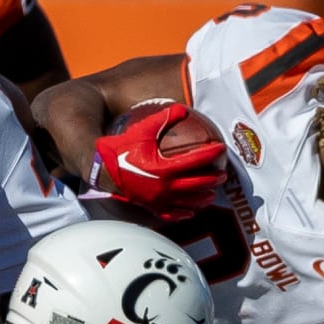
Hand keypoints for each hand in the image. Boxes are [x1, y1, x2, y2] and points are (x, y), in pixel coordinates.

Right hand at [90, 101, 225, 217]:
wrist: (99, 170)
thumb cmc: (120, 148)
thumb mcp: (141, 130)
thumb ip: (163, 118)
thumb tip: (181, 108)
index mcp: (164, 167)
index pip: (195, 160)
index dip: (211, 154)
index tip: (221, 149)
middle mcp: (164, 187)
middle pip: (197, 184)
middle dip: (213, 178)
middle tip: (224, 173)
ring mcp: (157, 200)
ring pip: (187, 202)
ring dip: (203, 198)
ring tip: (213, 194)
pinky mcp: (149, 208)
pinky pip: (170, 215)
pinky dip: (183, 214)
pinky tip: (191, 213)